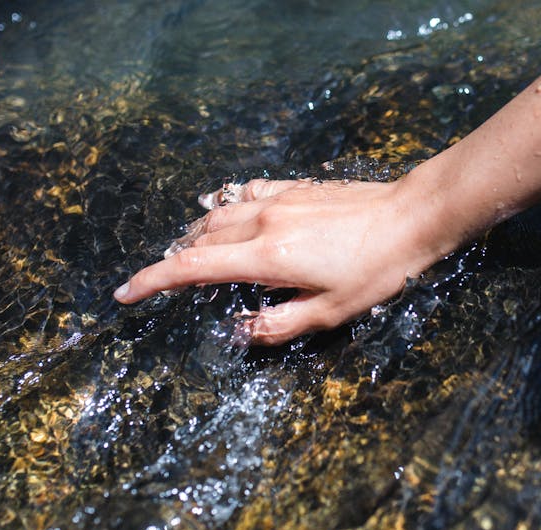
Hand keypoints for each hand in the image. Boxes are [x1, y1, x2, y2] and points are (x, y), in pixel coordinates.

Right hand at [113, 178, 451, 344]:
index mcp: (266, 257)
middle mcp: (263, 222)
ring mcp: (279, 200)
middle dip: (172, 259)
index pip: (192, 268)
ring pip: (219, 213)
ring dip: (195, 233)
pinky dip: (224, 203)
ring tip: (184, 250)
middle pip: (198, 237)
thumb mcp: (331, 311)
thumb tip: (240, 332)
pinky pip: (246, 192)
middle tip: (161, 281)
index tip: (126, 294)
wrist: (413, 216)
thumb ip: (279, 324)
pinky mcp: (297, 188)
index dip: (153, 281)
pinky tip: (218, 205)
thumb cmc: (378, 270)